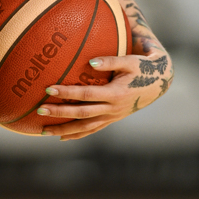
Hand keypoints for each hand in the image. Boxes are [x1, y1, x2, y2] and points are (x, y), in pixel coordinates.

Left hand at [37, 47, 172, 140]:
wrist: (159, 82)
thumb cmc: (142, 67)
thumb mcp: (129, 61)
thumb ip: (110, 61)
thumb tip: (90, 61)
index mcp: (115, 94)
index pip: (86, 95)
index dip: (67, 93)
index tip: (49, 88)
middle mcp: (113, 109)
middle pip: (81, 114)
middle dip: (59, 113)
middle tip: (39, 110)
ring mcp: (112, 117)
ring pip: (85, 127)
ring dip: (64, 129)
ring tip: (43, 131)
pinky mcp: (112, 119)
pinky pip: (92, 130)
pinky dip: (77, 134)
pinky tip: (62, 137)